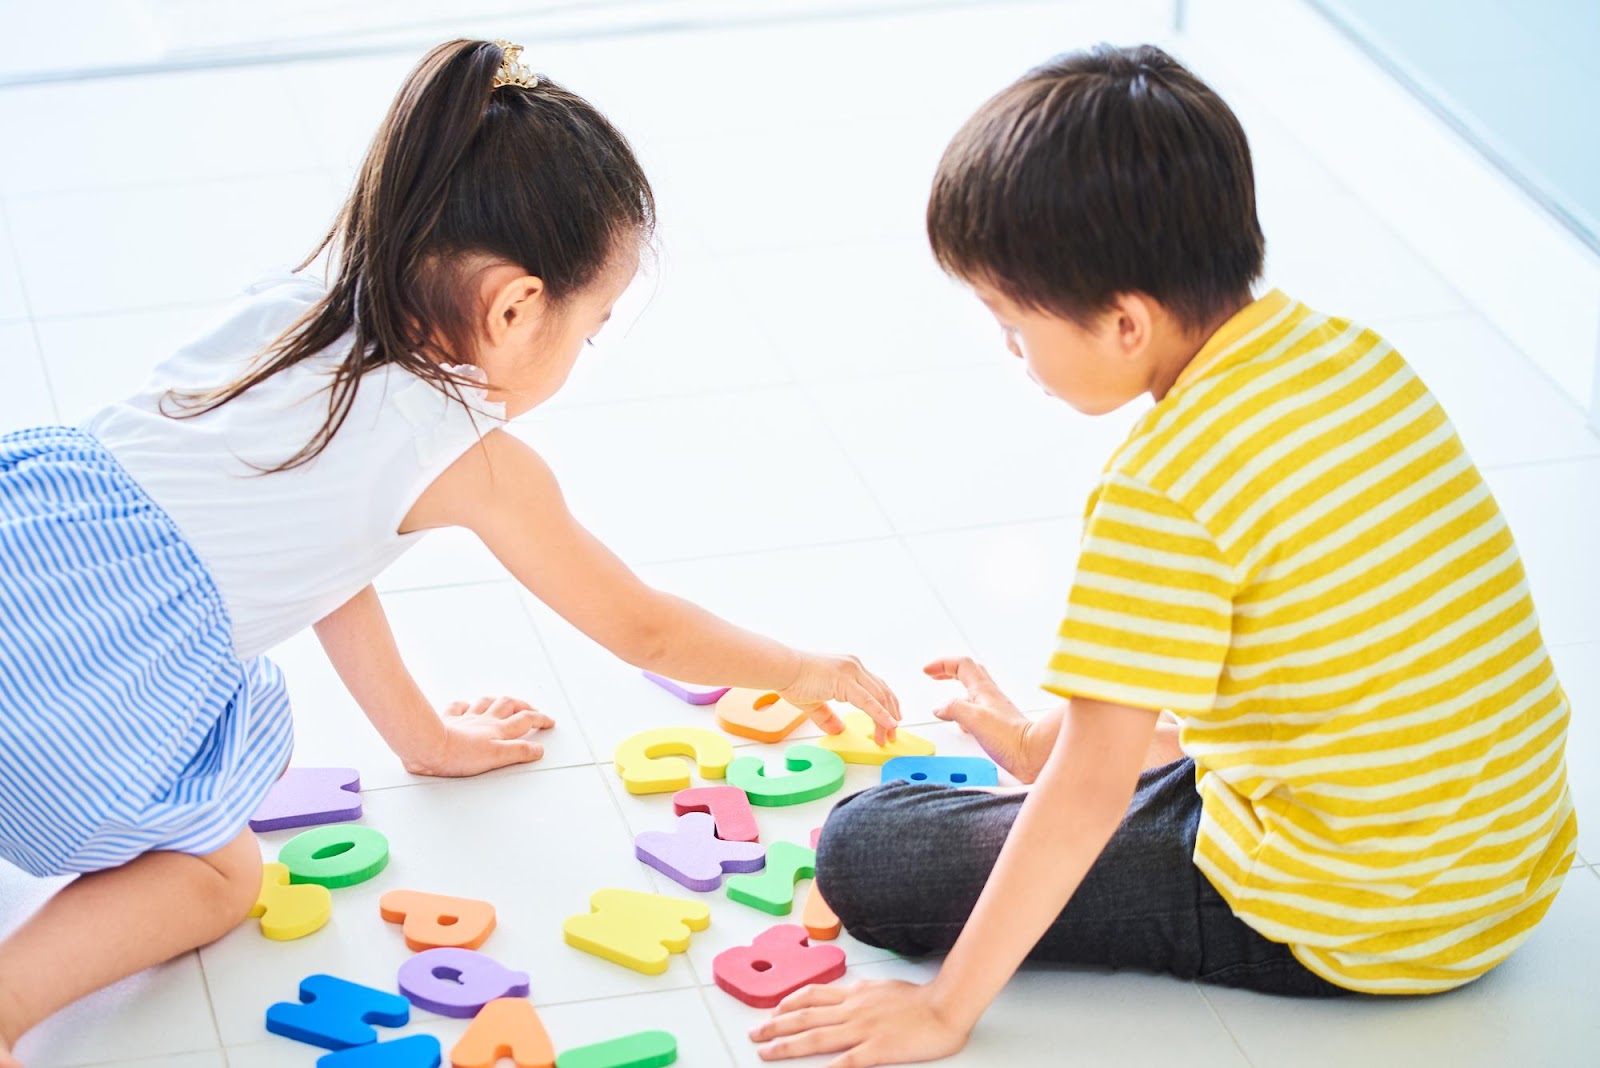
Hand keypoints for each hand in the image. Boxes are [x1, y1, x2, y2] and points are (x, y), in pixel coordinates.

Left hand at [403, 696, 553, 776]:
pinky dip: (465, 705)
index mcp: (498, 730)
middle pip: (509, 705)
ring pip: (486, 702)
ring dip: (499, 700)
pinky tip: (466, 706)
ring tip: (505, 702)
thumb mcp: (497, 757)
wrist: (429, 747)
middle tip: (532, 709)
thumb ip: (519, 752)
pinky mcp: (448, 721)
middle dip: (523, 705)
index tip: (549, 721)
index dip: (540, 719)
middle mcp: (484, 721)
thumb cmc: (459, 755)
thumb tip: (537, 749)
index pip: (525, 720)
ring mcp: (466, 719)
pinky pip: (458, 707)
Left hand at [751, 980, 971, 1065]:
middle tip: (755, 1034)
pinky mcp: (875, 1050)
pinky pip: (844, 1062)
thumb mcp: (883, 987)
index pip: (812, 996)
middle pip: (804, 1017)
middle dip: (775, 1026)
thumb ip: (862, 993)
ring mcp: (861, 1029)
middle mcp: (851, 1009)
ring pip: (815, 1038)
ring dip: (787, 1046)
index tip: (772, 1010)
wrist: (944, 1005)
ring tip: (766, 1053)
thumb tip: (848, 993)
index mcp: (854, 994)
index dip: (788, 1003)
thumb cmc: (919, 999)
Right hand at [778, 653, 900, 743]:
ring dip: (886, 720)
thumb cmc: (793, 681)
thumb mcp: (814, 704)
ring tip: (889, 736)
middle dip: (891, 715)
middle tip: (893, 734)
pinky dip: (880, 714)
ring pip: (879, 697)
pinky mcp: (845, 679)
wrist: (781, 668)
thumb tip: (838, 730)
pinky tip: (888, 725)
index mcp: (850, 668)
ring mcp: (851, 670)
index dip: (887, 707)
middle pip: (883, 693)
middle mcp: (855, 666)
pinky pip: (868, 700)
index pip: (877, 688)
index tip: (892, 723)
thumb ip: (828, 717)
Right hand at [925, 657, 1047, 783]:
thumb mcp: (975, 719)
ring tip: (945, 694)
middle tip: (935, 674)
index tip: (927, 671)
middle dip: (949, 670)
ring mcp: (994, 709)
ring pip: (972, 690)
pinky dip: (964, 710)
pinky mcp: (996, 724)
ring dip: (956, 688)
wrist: (1033, 754)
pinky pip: (976, 709)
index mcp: (983, 690)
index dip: (942, 664)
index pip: (961, 665)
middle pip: (968, 672)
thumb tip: (940, 708)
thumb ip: (954, 709)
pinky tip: (961, 722)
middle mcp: (990, 696)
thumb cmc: (1011, 738)